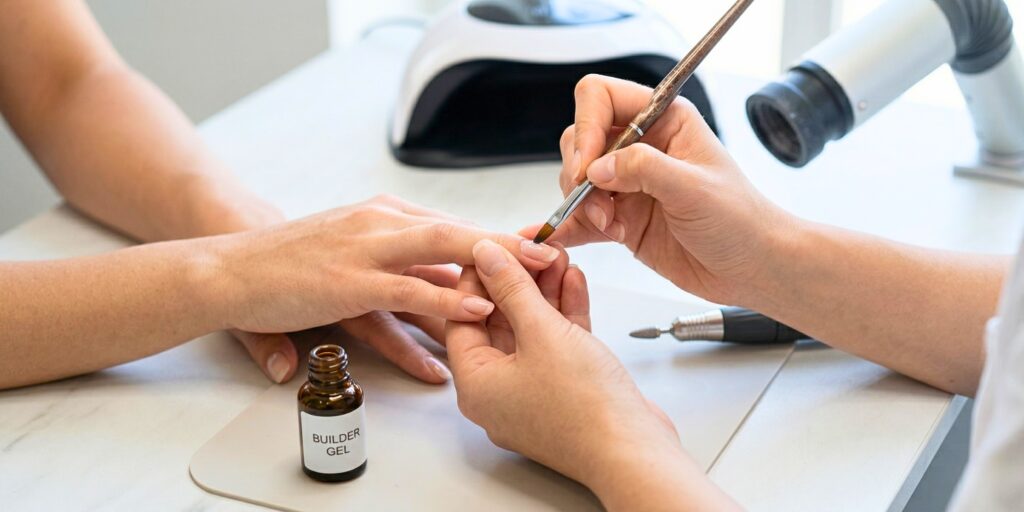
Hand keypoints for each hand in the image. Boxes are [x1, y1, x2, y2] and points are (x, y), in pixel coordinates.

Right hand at [203, 195, 560, 382]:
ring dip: (492, 263)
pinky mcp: (346, 283)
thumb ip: (402, 269)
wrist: (229, 270)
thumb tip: (447, 285)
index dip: (497, 236)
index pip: (452, 224)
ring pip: (440, 250)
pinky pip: (406, 292)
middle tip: (554, 255)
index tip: (536, 245)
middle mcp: (380, 223)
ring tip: (534, 278)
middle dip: (509, 243)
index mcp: (384, 215)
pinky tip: (474, 310)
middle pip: (458, 231)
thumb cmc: (292, 265)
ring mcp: (364, 250)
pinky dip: (444, 300)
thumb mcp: (355, 256)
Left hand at [446, 240, 681, 496]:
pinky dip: (564, 314)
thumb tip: (487, 256)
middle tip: (531, 248)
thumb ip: (512, 289)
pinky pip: (556, 345)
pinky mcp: (565, 392)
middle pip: (499, 322)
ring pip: (532, 331)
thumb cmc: (584, 408)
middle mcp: (499, 392)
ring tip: (557, 255)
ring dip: (545, 292)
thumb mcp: (541, 332)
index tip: (494, 248)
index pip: (463, 318)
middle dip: (519, 281)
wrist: (634, 452)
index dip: (478, 279)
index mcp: (476, 385)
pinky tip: (574, 282)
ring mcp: (533, 393)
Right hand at [522, 75, 795, 305]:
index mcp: (664, 121)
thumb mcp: (695, 188)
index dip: (587, 127)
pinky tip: (561, 237)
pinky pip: (581, 218)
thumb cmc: (741, 221)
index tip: (587, 165)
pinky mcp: (621, 219)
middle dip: (580, 173)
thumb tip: (598, 167)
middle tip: (597, 203)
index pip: (603, 98)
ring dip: (580, 204)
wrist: (752, 267)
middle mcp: (642, 147)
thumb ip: (644, 169)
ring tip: (608, 226)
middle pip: (581, 139)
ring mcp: (628, 184)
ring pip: (576, 180)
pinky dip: (568, 227)